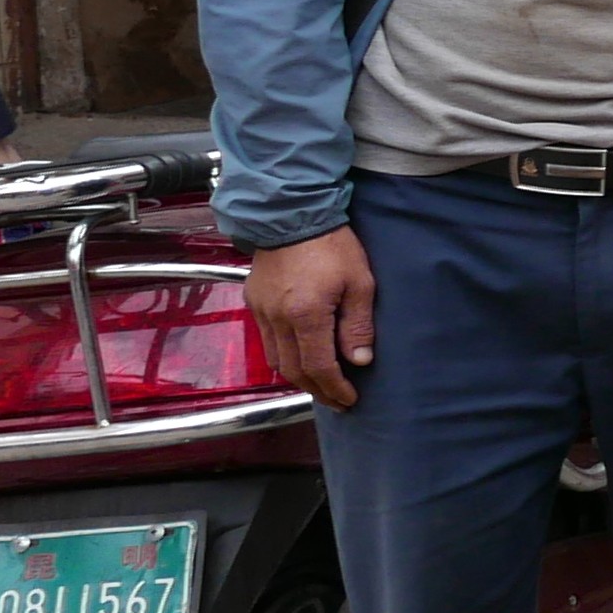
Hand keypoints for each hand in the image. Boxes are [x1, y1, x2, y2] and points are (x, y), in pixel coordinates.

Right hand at [248, 227, 379, 410]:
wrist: (291, 213)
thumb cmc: (332, 244)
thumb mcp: (359, 283)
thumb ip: (357, 326)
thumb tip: (358, 362)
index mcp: (305, 315)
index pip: (318, 367)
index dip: (335, 389)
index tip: (350, 399)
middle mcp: (277, 318)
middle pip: (293, 370)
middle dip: (317, 390)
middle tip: (338, 400)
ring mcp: (261, 311)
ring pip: (275, 360)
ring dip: (299, 377)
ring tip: (322, 385)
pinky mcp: (254, 302)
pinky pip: (266, 341)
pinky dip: (284, 357)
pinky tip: (302, 358)